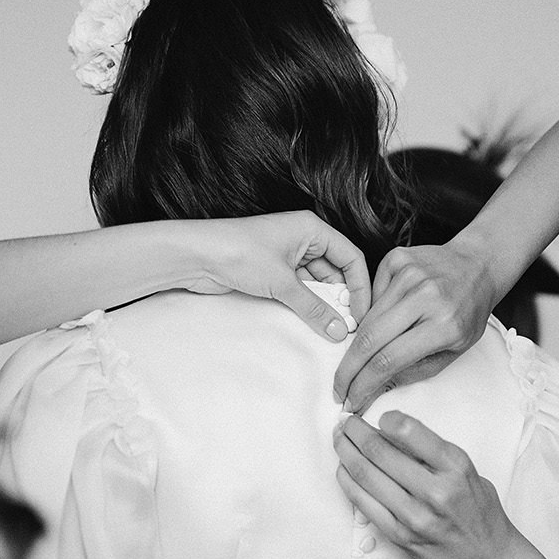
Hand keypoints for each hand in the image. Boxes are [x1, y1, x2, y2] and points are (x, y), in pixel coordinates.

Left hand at [182, 211, 370, 341]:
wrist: (195, 256)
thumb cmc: (237, 252)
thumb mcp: (282, 283)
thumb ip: (313, 308)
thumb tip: (338, 329)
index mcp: (312, 229)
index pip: (351, 257)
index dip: (360, 286)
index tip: (363, 314)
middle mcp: (303, 239)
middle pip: (336, 271)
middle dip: (343, 299)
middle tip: (348, 327)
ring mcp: (287, 256)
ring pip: (317, 283)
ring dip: (324, 305)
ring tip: (331, 329)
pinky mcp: (273, 272)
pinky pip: (300, 290)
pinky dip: (307, 306)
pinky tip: (311, 323)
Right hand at [333, 240, 499, 409]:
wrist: (477, 265)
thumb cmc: (468, 309)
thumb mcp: (454, 349)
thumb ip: (415, 371)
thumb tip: (376, 387)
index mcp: (444, 324)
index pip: (389, 360)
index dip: (365, 384)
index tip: (354, 399)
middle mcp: (425, 296)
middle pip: (369, 339)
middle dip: (348, 370)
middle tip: (340, 389)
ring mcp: (409, 274)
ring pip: (367, 319)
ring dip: (356, 347)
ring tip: (354, 364)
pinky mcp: (396, 259)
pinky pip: (371, 296)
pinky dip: (371, 314)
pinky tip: (382, 322)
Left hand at [334, 412, 558, 558]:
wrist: (487, 555)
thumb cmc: (477, 510)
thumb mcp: (466, 469)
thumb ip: (433, 452)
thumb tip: (391, 431)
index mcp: (454, 468)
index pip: (410, 431)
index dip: (387, 419)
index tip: (379, 415)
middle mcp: (435, 491)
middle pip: (379, 451)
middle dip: (356, 431)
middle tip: (347, 423)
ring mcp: (415, 515)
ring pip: (366, 475)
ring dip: (346, 452)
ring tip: (340, 440)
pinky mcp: (399, 534)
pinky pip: (364, 503)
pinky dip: (348, 481)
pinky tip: (344, 469)